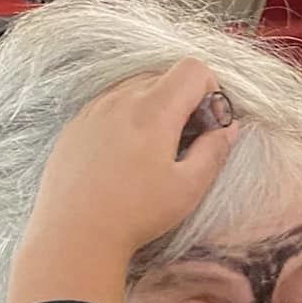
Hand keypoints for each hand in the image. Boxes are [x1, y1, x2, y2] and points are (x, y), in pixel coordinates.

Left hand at [10, 60, 237, 302]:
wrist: (73, 234)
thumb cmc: (136, 212)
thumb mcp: (188, 187)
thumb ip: (215, 150)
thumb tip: (228, 127)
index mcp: (153, 109)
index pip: (192, 68)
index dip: (210, 90)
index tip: (207, 124)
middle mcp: (121, 98)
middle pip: (164, 76)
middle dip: (183, 100)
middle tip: (184, 142)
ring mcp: (93, 109)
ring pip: (135, 88)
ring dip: (154, 108)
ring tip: (152, 151)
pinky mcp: (75, 124)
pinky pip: (109, 105)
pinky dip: (126, 119)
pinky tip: (123, 158)